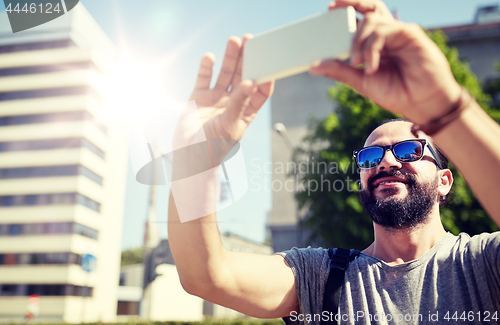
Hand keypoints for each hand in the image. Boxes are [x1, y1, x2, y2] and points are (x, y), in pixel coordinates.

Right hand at [188, 35, 273, 143]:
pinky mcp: (198, 97)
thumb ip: (239, 104)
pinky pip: (204, 78)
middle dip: (247, 59)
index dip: (265, 76)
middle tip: (250, 40)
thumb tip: (250, 82)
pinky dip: (206, 67)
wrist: (189, 156)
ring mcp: (215, 99)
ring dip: (229, 58)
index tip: (270, 60)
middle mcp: (233, 103)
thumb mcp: (229, 125)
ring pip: (225, 74)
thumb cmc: (214, 147)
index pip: (260, 91)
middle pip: (243, 76)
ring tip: (233, 41)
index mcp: (246, 112)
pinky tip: (210, 57)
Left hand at [310, 0, 461, 124]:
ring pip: (371, 20)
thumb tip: (313, 66)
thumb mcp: (361, 81)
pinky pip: (383, 32)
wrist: (421, 103)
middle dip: (350, 3)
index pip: (359, 22)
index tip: (328, 10)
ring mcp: (398, 32)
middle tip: (332, 7)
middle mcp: (387, 35)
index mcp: (377, 44)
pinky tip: (371, 66)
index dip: (346, 12)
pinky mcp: (410, 33)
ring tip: (355, 62)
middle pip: (369, 8)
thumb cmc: (396, 93)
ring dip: (358, 41)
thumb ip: (340, 70)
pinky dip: (372, 48)